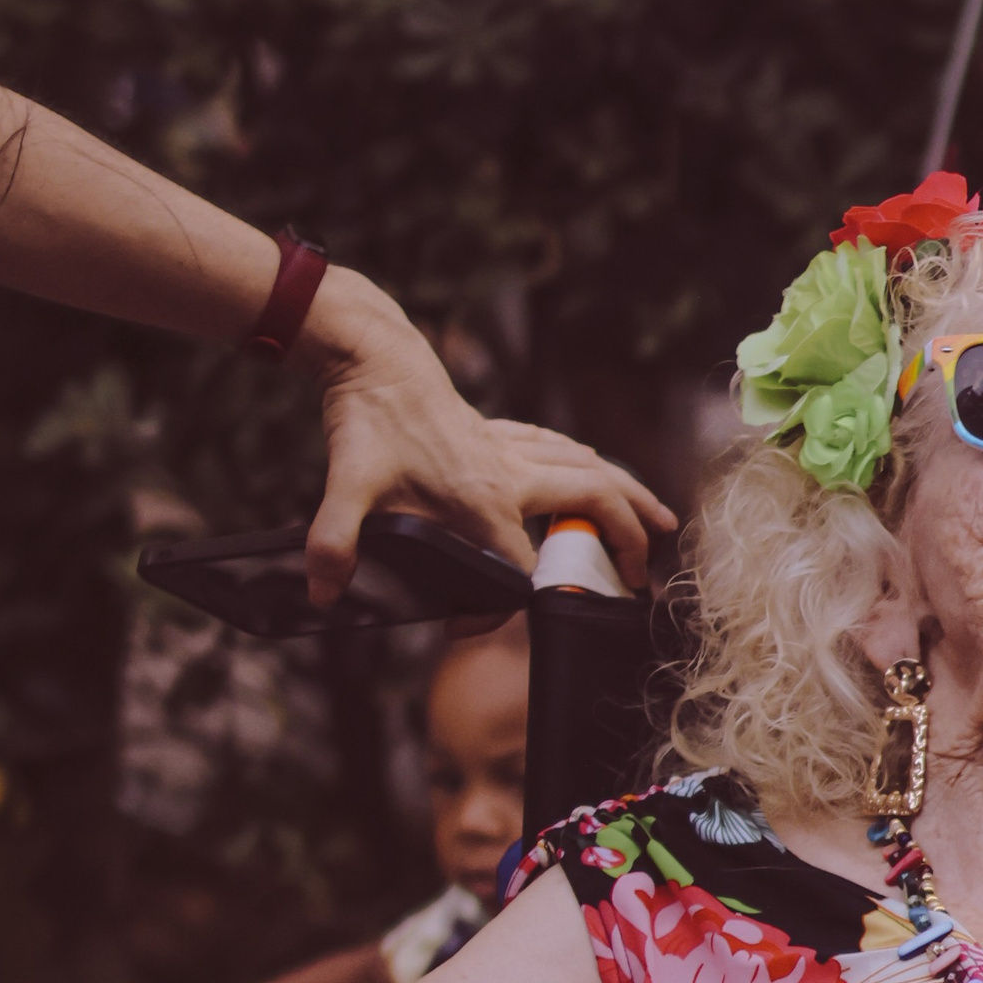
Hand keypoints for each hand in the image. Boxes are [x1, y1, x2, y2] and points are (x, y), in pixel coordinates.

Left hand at [297, 269, 674, 605]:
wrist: (373, 356)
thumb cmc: (368, 420)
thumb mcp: (346, 484)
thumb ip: (334, 542)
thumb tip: (320, 592)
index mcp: (485, 499)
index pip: (521, 566)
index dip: (499, 609)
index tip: (466, 627)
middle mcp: (512, 474)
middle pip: (594, 504)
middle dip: (628, 541)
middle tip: (644, 580)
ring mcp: (512, 450)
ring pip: (593, 470)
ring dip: (630, 497)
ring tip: (662, 522)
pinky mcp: (502, 432)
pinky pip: (562, 450)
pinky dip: (590, 465)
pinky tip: (599, 469)